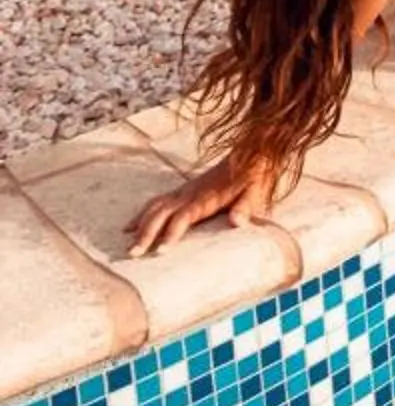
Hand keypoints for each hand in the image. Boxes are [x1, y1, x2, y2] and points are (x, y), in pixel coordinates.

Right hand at [127, 155, 279, 253]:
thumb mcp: (256, 191)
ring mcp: (183, 191)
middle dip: (146, 233)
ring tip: (126, 245)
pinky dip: (141, 214)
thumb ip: (246, 207)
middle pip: (162, 213)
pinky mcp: (182, 190)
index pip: (184, 217)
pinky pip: (156, 202)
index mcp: (205, 197)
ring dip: (140, 225)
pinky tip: (129, 227)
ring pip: (155, 207)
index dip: (172, 233)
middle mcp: (190, 193)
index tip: (161, 251)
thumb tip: (238, 223)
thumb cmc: (253, 176)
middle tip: (132, 254)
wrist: (250, 151)